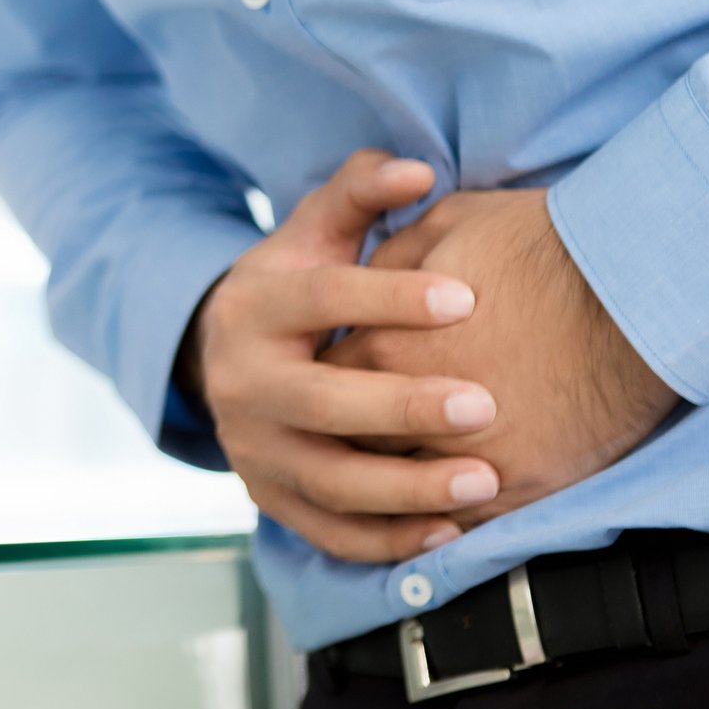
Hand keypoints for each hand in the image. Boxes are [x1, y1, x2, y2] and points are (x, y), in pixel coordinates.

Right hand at [187, 150, 501, 562]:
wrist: (225, 360)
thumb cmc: (295, 289)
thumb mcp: (312, 234)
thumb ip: (360, 192)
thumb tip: (418, 168)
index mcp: (251, 309)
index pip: (317, 301)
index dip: (387, 298)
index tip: (465, 298)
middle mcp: (241, 384)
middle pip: (319, 401)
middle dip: (402, 406)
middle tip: (484, 404)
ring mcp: (253, 449)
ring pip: (328, 480)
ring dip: (406, 488)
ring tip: (484, 481)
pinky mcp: (271, 499)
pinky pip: (331, 532)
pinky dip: (389, 540)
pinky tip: (451, 533)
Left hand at [325, 189, 679, 526]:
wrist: (638, 286)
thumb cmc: (542, 244)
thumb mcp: (444, 225)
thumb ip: (389, 262)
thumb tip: (364, 284)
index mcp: (383, 345)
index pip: (326, 378)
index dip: (329, 376)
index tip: (337, 374)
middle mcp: (413, 411)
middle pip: (350, 442)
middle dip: (351, 433)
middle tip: (354, 429)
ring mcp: (468, 455)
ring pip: (399, 489)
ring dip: (393, 483)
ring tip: (391, 475)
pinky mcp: (520, 484)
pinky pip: (461, 520)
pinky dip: (445, 518)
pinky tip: (442, 508)